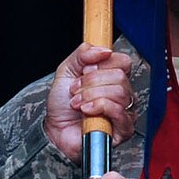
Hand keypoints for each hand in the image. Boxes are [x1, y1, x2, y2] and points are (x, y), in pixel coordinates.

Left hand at [43, 44, 136, 160]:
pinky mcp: (123, 129)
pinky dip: (99, 108)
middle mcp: (122, 94)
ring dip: (92, 96)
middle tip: (76, 91)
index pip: (123, 61)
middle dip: (91, 83)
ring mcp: (125, 111)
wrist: (54, 129)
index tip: (84, 71)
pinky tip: (86, 112)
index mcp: (112, 77)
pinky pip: (120, 112)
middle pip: (120, 77)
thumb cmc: (62, 104)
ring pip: (120, 93)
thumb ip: (82, 54)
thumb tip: (103, 49)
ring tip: (78, 103)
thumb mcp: (67, 71)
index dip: (102, 64)